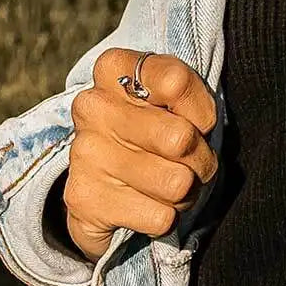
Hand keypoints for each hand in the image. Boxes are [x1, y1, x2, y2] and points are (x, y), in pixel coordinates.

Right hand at [64, 49, 218, 262]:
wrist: (108, 180)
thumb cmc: (159, 124)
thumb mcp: (181, 98)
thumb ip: (193, 101)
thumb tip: (191, 134)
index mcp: (114, 68)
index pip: (177, 83)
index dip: (202, 109)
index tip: (195, 119)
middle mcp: (92, 106)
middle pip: (181, 139)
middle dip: (201, 157)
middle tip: (193, 159)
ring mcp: (84, 153)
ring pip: (176, 183)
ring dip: (187, 190)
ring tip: (173, 182)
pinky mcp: (83, 199)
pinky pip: (160, 217)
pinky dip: (168, 216)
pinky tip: (152, 205)